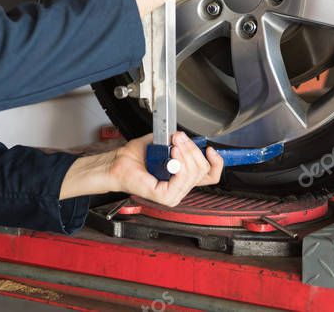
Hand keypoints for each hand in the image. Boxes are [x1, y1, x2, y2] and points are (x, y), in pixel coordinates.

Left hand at [108, 131, 224, 206]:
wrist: (117, 163)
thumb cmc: (135, 157)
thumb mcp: (162, 144)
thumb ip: (177, 142)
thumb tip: (186, 137)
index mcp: (182, 178)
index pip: (211, 175)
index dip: (216, 162)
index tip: (210, 149)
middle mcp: (180, 188)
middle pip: (203, 170)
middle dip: (193, 149)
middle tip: (179, 138)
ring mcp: (173, 194)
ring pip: (194, 173)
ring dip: (186, 153)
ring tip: (174, 144)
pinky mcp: (165, 196)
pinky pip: (182, 179)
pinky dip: (179, 164)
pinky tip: (173, 156)